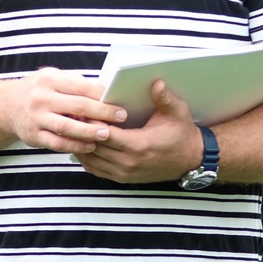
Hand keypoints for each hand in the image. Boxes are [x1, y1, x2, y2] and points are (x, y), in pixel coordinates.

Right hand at [9, 68, 128, 154]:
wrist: (6, 106)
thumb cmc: (39, 91)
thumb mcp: (53, 78)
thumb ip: (75, 84)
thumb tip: (107, 92)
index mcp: (49, 79)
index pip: (82, 86)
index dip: (102, 96)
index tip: (119, 102)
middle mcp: (41, 98)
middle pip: (78, 106)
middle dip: (102, 113)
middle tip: (121, 117)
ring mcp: (36, 118)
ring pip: (68, 127)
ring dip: (90, 132)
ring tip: (107, 134)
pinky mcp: (33, 135)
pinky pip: (58, 144)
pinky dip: (76, 146)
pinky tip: (90, 146)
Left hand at [78, 79, 202, 183]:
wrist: (191, 160)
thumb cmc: (182, 134)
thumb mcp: (178, 113)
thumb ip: (165, 98)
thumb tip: (156, 83)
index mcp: (139, 146)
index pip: (105, 134)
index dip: (91, 122)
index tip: (82, 110)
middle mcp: (128, 163)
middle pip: (93, 146)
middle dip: (81, 130)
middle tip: (71, 114)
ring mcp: (124, 173)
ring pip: (90, 159)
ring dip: (80, 143)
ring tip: (73, 126)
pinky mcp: (121, 178)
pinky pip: (95, 169)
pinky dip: (86, 157)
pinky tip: (82, 142)